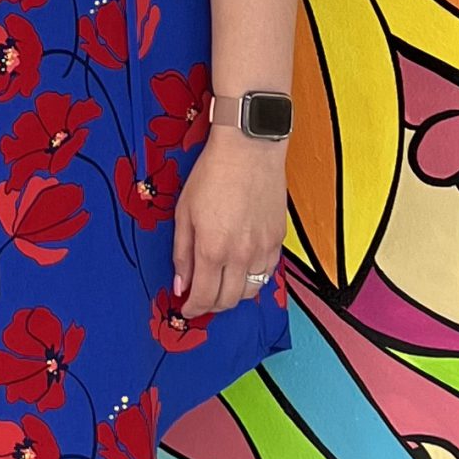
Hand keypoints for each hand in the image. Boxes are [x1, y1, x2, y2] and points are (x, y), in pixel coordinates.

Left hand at [171, 131, 288, 318]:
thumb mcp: (184, 212)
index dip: (192, 309)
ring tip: (221, 284)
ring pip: (250, 292)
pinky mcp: (278, 241)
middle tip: (201, 298)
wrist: (249, 149)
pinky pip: (267, 274)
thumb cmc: (212, 174)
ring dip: (233, 295)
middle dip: (211, 305)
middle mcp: (240, 255)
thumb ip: (182, 253)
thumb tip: (180, 285)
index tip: (186, 308)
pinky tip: (242, 269)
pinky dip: (253, 279)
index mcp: (212, 249)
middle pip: (228, 301)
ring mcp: (262, 250)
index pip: (203, 297)